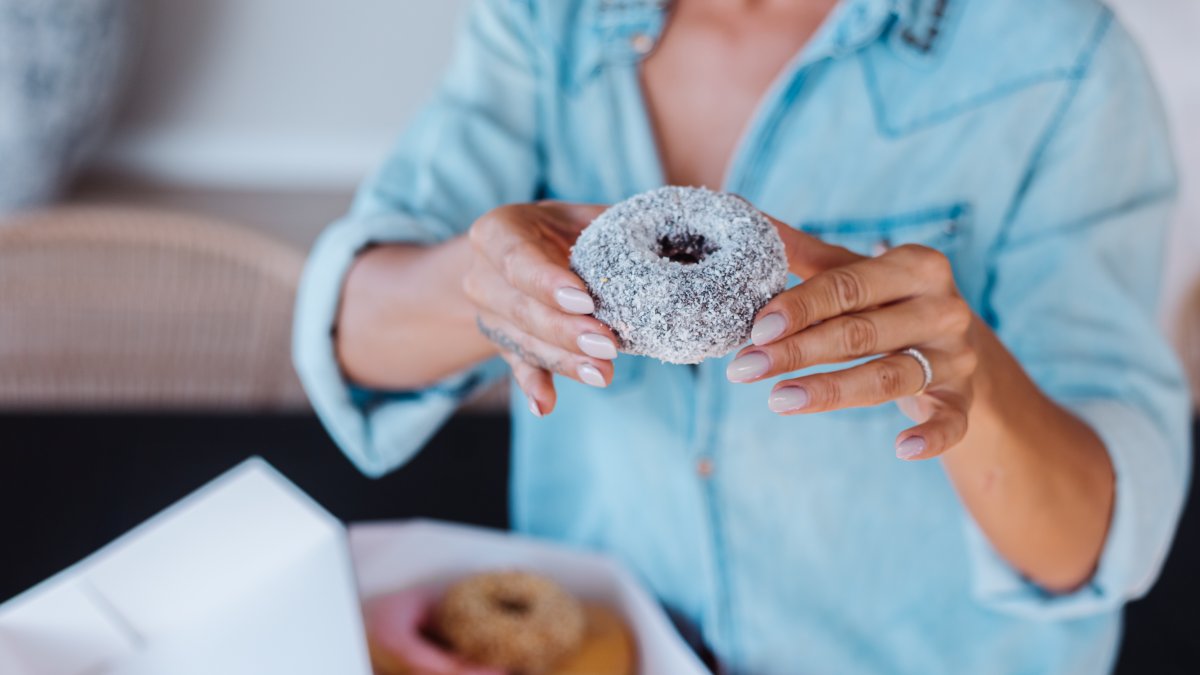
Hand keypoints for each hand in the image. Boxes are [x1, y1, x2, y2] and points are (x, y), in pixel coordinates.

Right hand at [463, 201, 618, 415]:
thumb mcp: (585, 216)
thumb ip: (617, 224)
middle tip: (608, 345)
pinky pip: (519, 367)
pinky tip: (546, 405)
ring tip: (603, 373)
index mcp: (498, 232)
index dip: (548, 282)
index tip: (585, 300)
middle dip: (566, 331)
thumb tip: (677, 233)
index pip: (518, 259)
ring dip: (564, 361)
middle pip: (522, 309)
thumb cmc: (568, 230)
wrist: (529, 254)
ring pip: (525, 343)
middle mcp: (482, 275)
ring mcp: (490, 314)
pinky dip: (534, 385)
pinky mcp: (503, 345)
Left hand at [726, 217, 978, 460]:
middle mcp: (943, 308)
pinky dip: (931, 436)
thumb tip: (740, 212)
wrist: (954, 341)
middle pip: (861, 333)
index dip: (800, 307)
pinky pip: (951, 421)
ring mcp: (957, 355)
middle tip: (744, 369)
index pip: (848, 286)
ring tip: (778, 401)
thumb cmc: (886, 300)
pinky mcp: (964, 398)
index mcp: (916, 266)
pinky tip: (901, 449)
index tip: (757, 329)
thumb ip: (799, 250)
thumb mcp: (851, 271)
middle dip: (797, 352)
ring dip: (832, 391)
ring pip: (889, 376)